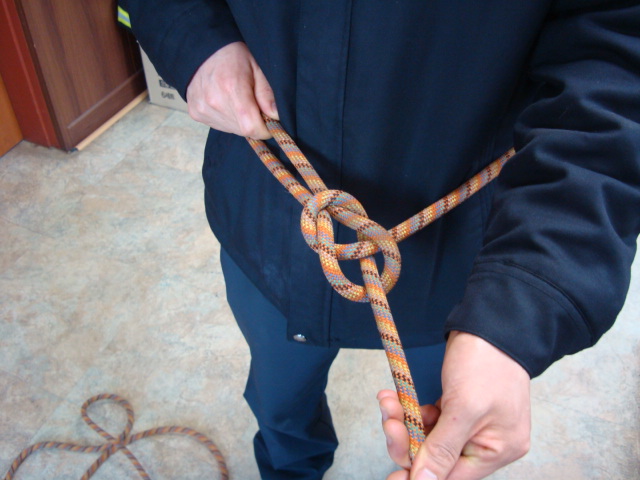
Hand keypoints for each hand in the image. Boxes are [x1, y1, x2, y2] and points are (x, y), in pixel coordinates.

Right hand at [186, 41, 278, 138]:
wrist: (203, 50)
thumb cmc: (234, 57)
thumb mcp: (258, 68)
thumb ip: (267, 94)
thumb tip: (276, 117)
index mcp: (232, 88)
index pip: (251, 127)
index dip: (264, 130)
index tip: (270, 123)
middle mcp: (214, 101)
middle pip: (242, 130)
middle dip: (253, 123)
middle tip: (253, 105)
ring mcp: (202, 108)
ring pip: (231, 129)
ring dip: (240, 122)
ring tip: (237, 100)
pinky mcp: (195, 112)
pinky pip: (218, 125)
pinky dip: (226, 119)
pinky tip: (225, 102)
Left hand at [378, 331, 530, 479]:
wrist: (489, 323)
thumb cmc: (486, 363)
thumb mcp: (464, 409)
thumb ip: (443, 449)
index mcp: (496, 450)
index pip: (452, 476)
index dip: (420, 475)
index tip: (392, 476)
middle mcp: (485, 442)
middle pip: (436, 459)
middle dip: (407, 441)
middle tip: (388, 421)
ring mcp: (469, 424)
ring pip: (427, 438)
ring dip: (403, 422)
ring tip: (387, 402)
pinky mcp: (456, 407)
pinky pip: (428, 420)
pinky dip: (409, 410)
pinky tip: (393, 397)